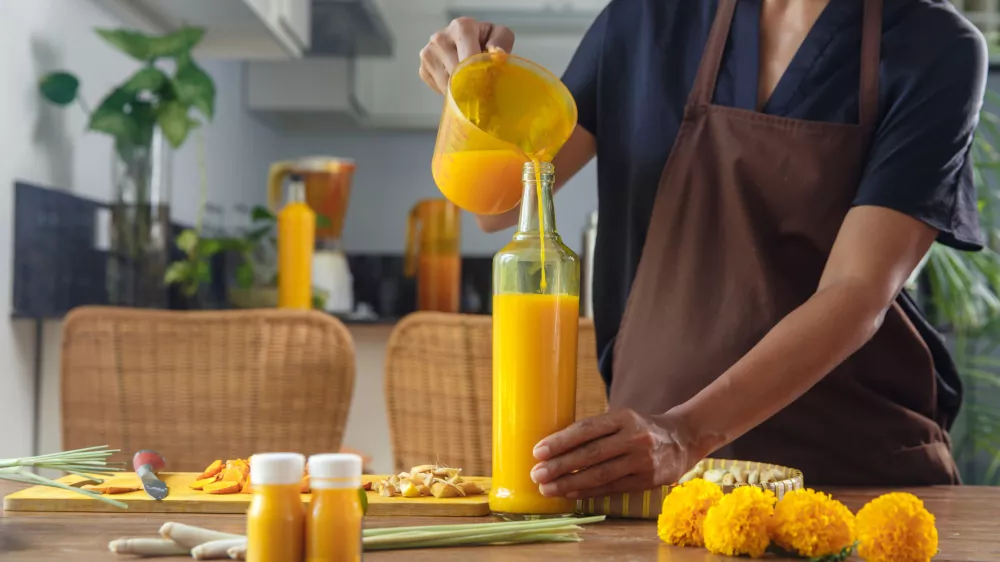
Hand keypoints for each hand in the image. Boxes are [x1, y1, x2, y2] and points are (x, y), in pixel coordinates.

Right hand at [418, 17, 514, 94]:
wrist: (469, 45)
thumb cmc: (486, 41)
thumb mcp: (501, 35)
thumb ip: (502, 41)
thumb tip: (496, 53)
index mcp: (461, 27)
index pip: (469, 58)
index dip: (479, 75)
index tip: (488, 86)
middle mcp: (440, 38)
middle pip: (457, 73)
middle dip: (472, 86)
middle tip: (484, 94)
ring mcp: (429, 54)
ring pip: (447, 84)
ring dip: (462, 92)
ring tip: (473, 90)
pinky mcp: (423, 70)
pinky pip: (439, 88)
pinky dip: (451, 93)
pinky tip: (459, 85)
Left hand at [530, 409, 698, 498]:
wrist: (682, 439)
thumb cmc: (640, 428)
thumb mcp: (622, 419)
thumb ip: (595, 430)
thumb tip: (555, 445)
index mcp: (624, 417)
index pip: (587, 429)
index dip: (561, 441)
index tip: (538, 451)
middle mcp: (634, 438)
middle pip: (591, 453)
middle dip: (560, 465)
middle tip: (537, 473)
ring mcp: (642, 460)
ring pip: (600, 474)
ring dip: (569, 482)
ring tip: (547, 488)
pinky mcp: (647, 480)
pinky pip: (612, 487)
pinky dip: (588, 491)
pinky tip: (569, 493)